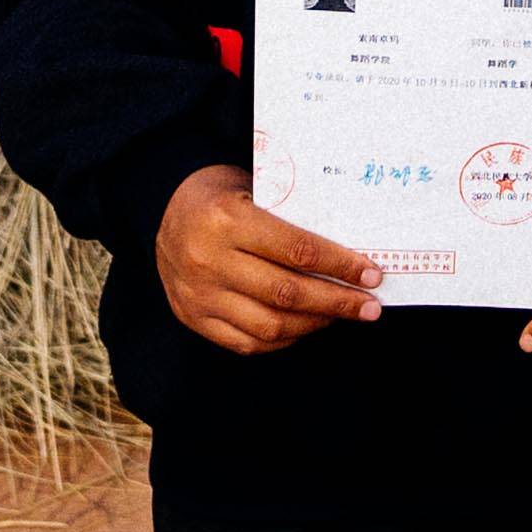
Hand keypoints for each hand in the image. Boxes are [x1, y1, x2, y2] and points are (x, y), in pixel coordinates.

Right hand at [158, 166, 382, 353]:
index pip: (297, 251)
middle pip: (287, 294)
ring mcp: (198, 295)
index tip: (372, 274)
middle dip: (337, 302)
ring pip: (270, 326)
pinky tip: (306, 326)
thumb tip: (349, 253)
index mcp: (227, 220)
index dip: (341, 267)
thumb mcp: (253, 188)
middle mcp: (209, 260)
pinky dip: (283, 340)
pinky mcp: (192, 317)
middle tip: (370, 306)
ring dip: (315, 324)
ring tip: (340, 315)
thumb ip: (291, 220)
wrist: (160, 208)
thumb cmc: (218, 194)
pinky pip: (247, 343)